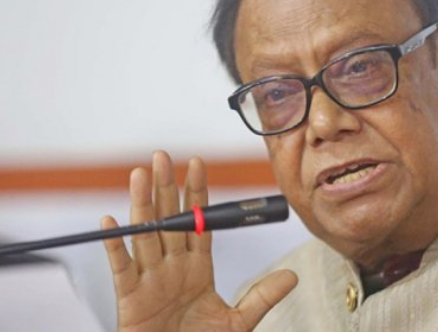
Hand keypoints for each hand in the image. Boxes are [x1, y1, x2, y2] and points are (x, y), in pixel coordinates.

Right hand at [101, 151, 296, 330]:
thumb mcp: (239, 322)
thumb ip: (262, 296)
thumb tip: (292, 276)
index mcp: (197, 267)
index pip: (197, 222)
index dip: (196, 193)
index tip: (197, 164)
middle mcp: (172, 267)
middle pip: (169, 219)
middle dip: (166, 187)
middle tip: (162, 156)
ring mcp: (150, 279)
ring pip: (146, 234)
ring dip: (142, 204)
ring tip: (141, 174)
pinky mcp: (131, 297)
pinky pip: (121, 267)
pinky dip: (115, 245)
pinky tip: (112, 221)